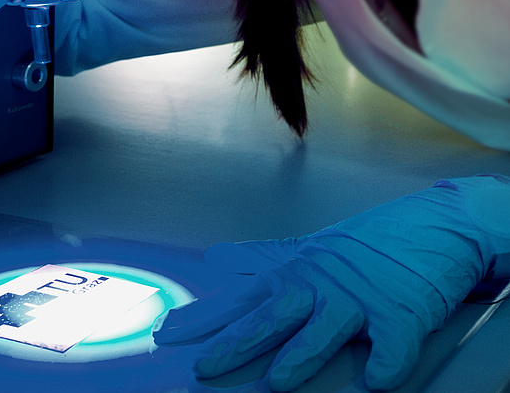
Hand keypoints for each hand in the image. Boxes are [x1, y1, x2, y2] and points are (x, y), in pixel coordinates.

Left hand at [154, 175, 509, 390]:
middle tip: (203, 366)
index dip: (204, 316)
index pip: (242, 298)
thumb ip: (265, 257)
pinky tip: (375, 383)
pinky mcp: (403, 312)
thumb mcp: (311, 250)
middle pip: (272, 315)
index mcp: (298, 273)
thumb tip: (219, 257)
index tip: (168, 331)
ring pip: (324, 330)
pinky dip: (386, 364)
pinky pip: (393, 345)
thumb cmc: (366, 243)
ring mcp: (361, 297)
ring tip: (275, 383)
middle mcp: (322, 284)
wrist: (433, 225)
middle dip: (235, 343)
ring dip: (300, 357)